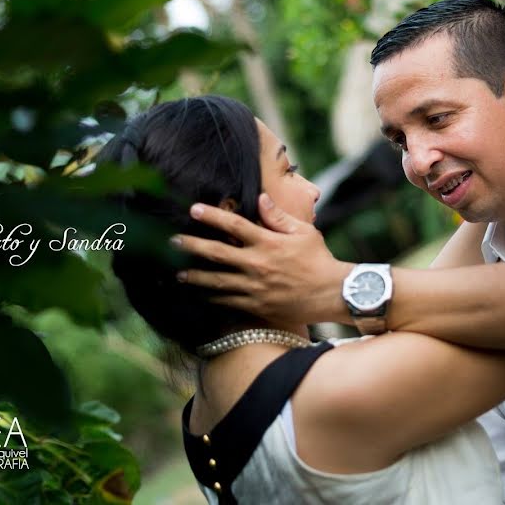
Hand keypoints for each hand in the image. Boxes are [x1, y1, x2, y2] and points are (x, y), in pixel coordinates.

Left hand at [171, 194, 352, 325]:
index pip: (235, 225)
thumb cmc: (319, 259)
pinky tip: (198, 294)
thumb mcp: (304, 232)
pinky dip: (210, 297)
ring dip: (194, 276)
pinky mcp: (256, 306)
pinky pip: (227, 302)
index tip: (193, 208)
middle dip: (192, 245)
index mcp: (268, 243)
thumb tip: (260, 199)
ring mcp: (255, 288)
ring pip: (216, 281)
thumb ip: (278, 217)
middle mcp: (258, 265)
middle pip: (217, 253)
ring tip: (177, 272)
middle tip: (172, 240)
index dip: (212, 216)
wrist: (333, 294)